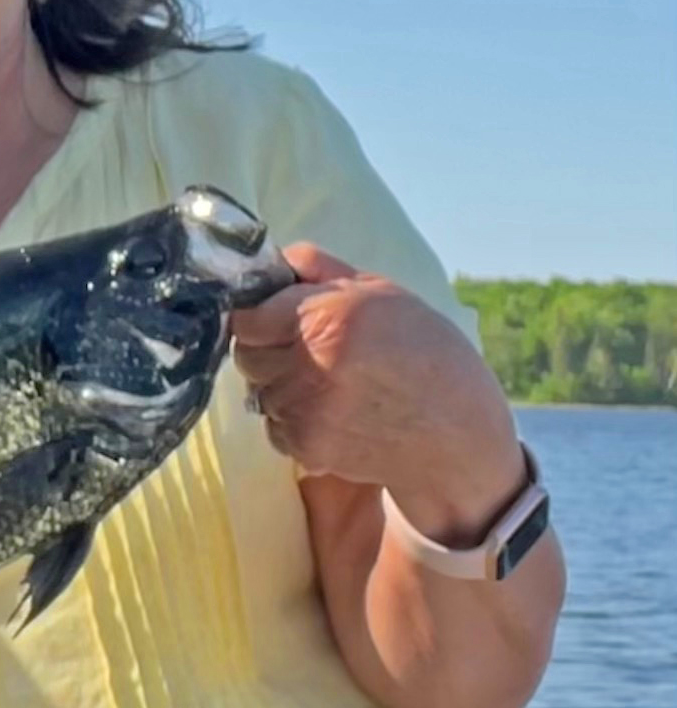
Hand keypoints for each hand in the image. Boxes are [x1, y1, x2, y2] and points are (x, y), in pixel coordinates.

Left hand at [229, 243, 524, 539]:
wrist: (461, 431)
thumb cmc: (425, 351)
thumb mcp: (379, 290)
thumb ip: (317, 267)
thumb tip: (270, 259)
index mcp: (324, 316)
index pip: (247, 317)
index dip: (260, 318)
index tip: (277, 321)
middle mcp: (308, 363)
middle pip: (247, 355)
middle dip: (269, 352)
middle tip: (309, 353)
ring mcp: (306, 410)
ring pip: (260, 393)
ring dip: (282, 388)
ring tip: (330, 385)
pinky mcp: (309, 448)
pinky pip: (276, 429)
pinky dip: (295, 422)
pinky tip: (335, 413)